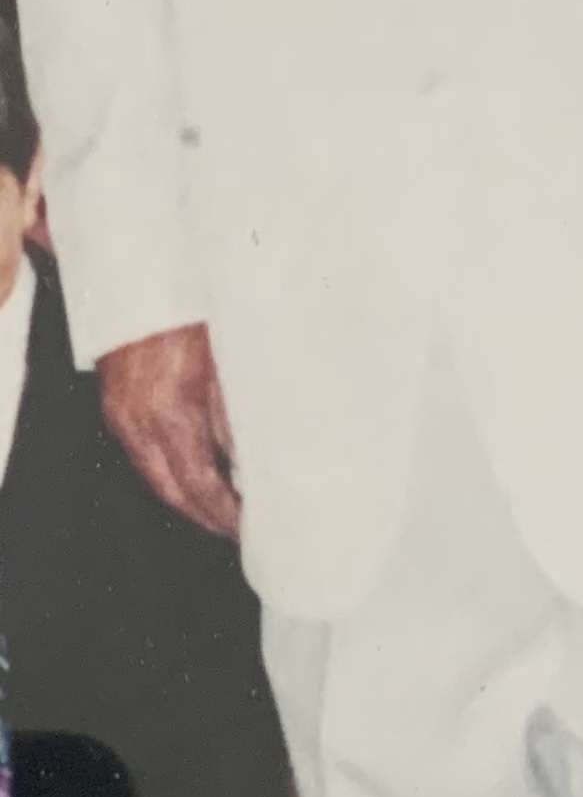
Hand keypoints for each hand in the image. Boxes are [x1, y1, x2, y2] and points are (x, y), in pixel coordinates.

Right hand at [97, 322, 241, 539]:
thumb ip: (237, 414)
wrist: (143, 269)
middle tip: (238, 528)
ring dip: (187, 495)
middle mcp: (139, 420)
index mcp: (172, 411)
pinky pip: (142, 452)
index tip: (249, 525)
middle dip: (206, 515)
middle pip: (172, 491)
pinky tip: (194, 469)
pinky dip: (169, 469)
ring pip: (154, 474)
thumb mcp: (229, 359)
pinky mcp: (115, 402)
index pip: (200, 485)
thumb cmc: (195, 305)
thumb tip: (253, 461)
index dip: (225, 512)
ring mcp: (122, 412)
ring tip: (222, 507)